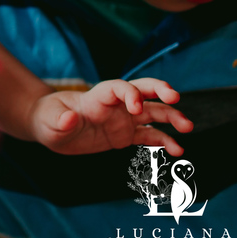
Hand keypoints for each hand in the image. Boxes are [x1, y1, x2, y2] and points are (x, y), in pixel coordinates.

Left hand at [31, 78, 193, 155]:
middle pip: (142, 90)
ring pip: (152, 113)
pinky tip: (177, 150)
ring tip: (188, 127)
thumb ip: (61, 120)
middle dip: (160, 91)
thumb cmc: (48, 118)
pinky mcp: (125, 135)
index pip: (119, 87)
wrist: (51, 128)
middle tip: (176, 98)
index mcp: (97, 97)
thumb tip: (70, 119)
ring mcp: (122, 119)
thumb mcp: (50, 120)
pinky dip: (164, 141)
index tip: (137, 108)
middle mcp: (114, 105)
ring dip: (171, 117)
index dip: (130, 94)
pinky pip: (149, 136)